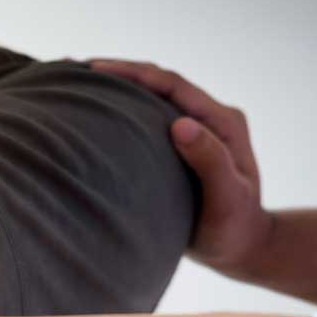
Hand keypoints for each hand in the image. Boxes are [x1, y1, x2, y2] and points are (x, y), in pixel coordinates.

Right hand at [91, 59, 274, 276]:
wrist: (242, 248)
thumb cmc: (233, 228)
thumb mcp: (227, 197)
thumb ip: (209, 160)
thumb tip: (180, 125)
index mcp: (222, 122)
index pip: (172, 85)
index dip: (134, 73)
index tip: (96, 69)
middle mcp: (208, 119)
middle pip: (159, 83)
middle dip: (119, 73)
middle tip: (75, 69)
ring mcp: (195, 132)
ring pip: (151, 99)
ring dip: (118, 89)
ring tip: (78, 84)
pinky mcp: (180, 147)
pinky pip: (148, 120)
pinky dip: (122, 112)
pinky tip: (95, 115)